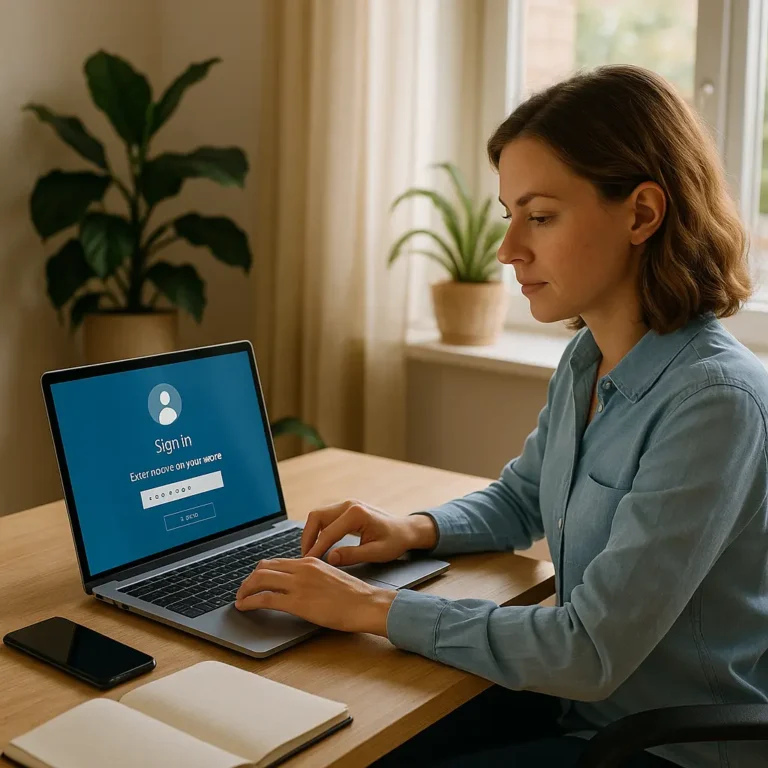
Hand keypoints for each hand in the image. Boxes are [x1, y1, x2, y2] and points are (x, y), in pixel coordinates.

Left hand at [234, 557, 396, 634]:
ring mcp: (298, 584)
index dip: (260, 572)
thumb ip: (312, 576)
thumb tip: (298, 585)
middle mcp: (302, 568)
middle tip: (243, 591)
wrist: (366, 604)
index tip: (255, 581)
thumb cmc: (354, 595)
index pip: (276, 562)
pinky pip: (265, 598)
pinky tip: (245, 607)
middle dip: (248, 580)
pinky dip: (250, 601)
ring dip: (245, 589)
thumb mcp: (330, 576)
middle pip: (264, 567)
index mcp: (310, 561)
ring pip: (260, 579)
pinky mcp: (297, 602)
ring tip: (240, 599)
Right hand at [301, 499, 437, 565]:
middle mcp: (349, 505)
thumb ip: (352, 555)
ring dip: (311, 533)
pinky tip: (319, 545)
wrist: (405, 529)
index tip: (308, 563)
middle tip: (305, 557)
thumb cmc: (394, 541)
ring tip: (310, 553)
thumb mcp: (376, 552)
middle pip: (316, 516)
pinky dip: (318, 530)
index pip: (328, 533)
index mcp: (356, 514)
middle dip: (307, 537)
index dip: (316, 549)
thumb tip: (330, 559)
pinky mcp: (346, 509)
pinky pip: (325, 517)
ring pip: (318, 515)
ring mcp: (347, 504)